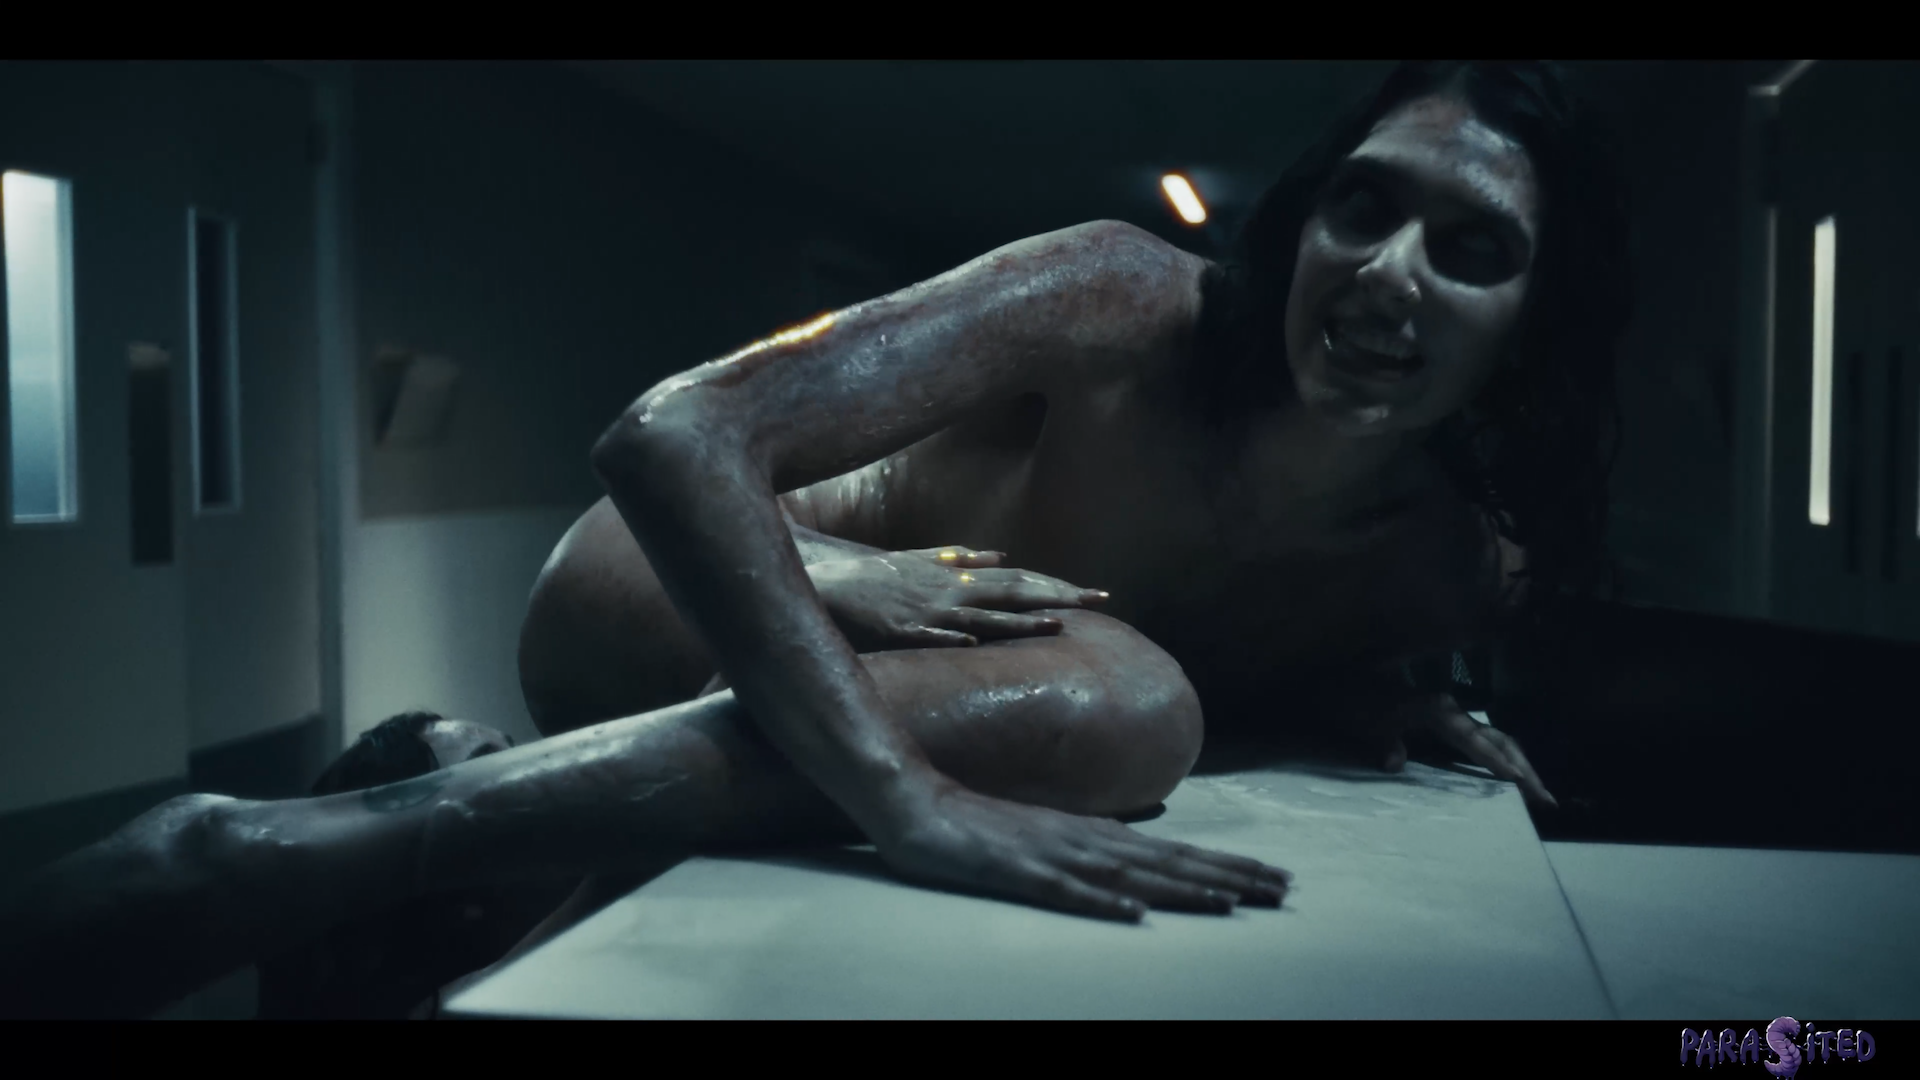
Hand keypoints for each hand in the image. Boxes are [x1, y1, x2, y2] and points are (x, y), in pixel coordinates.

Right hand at [807, 546, 1108, 652]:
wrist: (829, 587)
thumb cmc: (876, 578)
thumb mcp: (921, 559)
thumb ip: (960, 557)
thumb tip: (998, 554)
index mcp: (959, 577)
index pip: (1019, 580)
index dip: (1057, 586)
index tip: (1093, 594)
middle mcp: (952, 591)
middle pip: (1014, 594)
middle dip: (1058, 597)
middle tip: (1099, 602)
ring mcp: (930, 611)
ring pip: (983, 616)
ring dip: (1020, 620)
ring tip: (1058, 624)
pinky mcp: (903, 630)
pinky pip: (933, 634)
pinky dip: (956, 635)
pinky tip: (978, 641)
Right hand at [872, 778, 1291, 921]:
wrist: (918, 804)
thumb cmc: (983, 828)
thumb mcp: (1051, 839)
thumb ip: (1095, 849)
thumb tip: (1141, 867)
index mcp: (1097, 836)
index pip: (1175, 854)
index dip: (1227, 867)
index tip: (1275, 879)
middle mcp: (1087, 842)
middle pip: (1169, 863)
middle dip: (1230, 877)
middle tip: (1284, 889)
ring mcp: (1054, 856)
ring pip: (1132, 876)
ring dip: (1184, 889)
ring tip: (1234, 902)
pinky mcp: (1018, 874)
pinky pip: (1064, 893)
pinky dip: (1100, 903)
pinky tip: (1133, 916)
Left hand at [1366, 692, 1557, 807]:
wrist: (1340, 682)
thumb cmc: (1354, 703)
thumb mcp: (1366, 724)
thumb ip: (1384, 743)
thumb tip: (1394, 764)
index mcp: (1440, 711)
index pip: (1477, 741)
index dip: (1498, 762)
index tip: (1520, 783)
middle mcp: (1453, 712)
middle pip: (1499, 740)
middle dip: (1524, 769)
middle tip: (1547, 801)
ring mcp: (1452, 718)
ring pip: (1497, 740)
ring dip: (1519, 766)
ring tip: (1539, 795)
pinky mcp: (1447, 725)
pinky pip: (1484, 743)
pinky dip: (1502, 760)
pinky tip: (1511, 779)